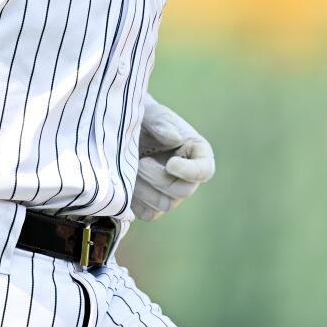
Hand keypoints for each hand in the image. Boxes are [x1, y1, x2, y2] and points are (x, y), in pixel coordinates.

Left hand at [131, 93, 214, 221]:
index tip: (170, 163)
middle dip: (159, 178)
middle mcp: (188, 178)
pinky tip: (126, 181)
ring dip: (145, 188)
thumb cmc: (144, 119)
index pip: (205, 171)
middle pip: (182, 191)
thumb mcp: (152, 113)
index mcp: (197, 153)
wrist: (121, 131)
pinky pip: (148, 212)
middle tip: (141, 162)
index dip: (190, 172)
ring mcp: (170, 194)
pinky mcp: (151, 205)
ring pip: (164, 205)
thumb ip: (162, 122)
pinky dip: (135, 200)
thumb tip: (174, 138)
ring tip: (132, 168)